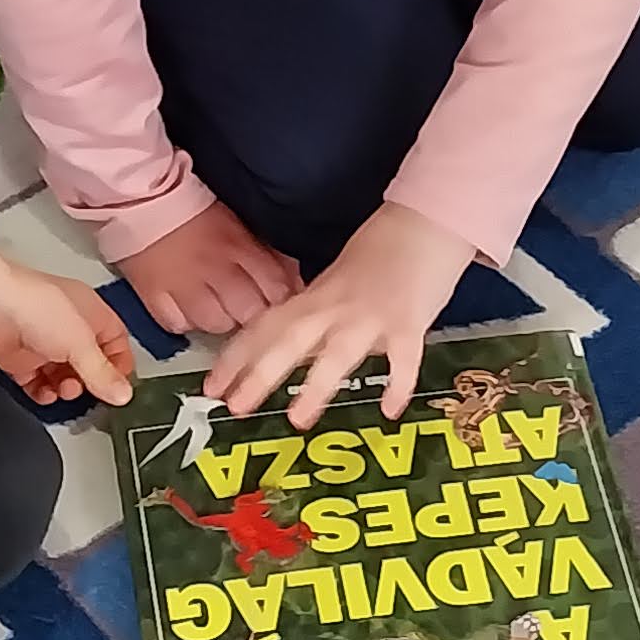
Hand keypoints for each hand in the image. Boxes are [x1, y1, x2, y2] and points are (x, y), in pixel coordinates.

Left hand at [0, 245, 134, 406]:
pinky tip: (44, 393)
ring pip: (64, 376)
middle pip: (89, 363)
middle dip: (91, 382)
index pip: (116, 342)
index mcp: (91, 314)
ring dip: (67, 389)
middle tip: (88, 391)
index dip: (120, 365)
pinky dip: (42, 392)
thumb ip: (102, 372)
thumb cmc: (35, 307)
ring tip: (63, 390)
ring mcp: (43, 344)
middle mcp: (67, 328)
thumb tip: (124, 394)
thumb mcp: (80, 342)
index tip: (119, 387)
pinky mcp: (19, 359)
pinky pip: (37, 383)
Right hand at [122, 202, 300, 340]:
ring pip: (215, 324)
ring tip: (216, 309)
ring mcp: (183, 285)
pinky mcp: (153, 295)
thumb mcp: (239, 224)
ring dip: (220, 321)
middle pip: (248, 312)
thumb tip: (295, 283)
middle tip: (246, 310)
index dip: (281, 302)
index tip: (278, 304)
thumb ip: (268, 254)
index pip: (276, 288)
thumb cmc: (195, 209)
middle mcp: (214, 269)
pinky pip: (178, 325)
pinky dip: (186, 323)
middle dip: (252, 315)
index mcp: (239, 246)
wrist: (142, 196)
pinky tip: (187, 311)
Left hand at [207, 201, 470, 424]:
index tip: (212, 386)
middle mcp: (336, 306)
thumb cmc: (384, 248)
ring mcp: (373, 315)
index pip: (266, 327)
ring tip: (297, 420)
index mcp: (316, 296)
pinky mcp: (410, 321)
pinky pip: (403, 357)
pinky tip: (391, 411)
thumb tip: (294, 348)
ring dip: (316, 385)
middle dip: (260, 374)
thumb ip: (317, 313)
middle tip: (234, 407)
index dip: (237, 357)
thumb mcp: (338, 280)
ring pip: (338, 352)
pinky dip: (398, 383)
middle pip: (290, 340)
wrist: (428, 220)